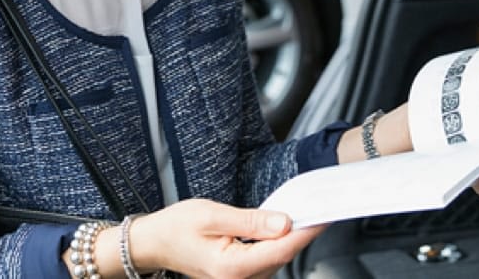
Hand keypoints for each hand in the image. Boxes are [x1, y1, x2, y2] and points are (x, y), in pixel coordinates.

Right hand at [122, 198, 325, 278]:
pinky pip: (267, 261)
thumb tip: (284, 222)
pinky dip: (275, 244)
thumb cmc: (176, 228)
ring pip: (277, 259)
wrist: (155, 243)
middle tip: (313, 206)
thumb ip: (251, 221)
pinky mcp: (241, 278)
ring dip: (288, 238)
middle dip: (299, 232)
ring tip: (296, 213)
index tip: (324, 215)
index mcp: (233, 267)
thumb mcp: (212, 215)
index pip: (281, 249)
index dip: (305, 231)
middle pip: (282, 255)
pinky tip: (276, 228)